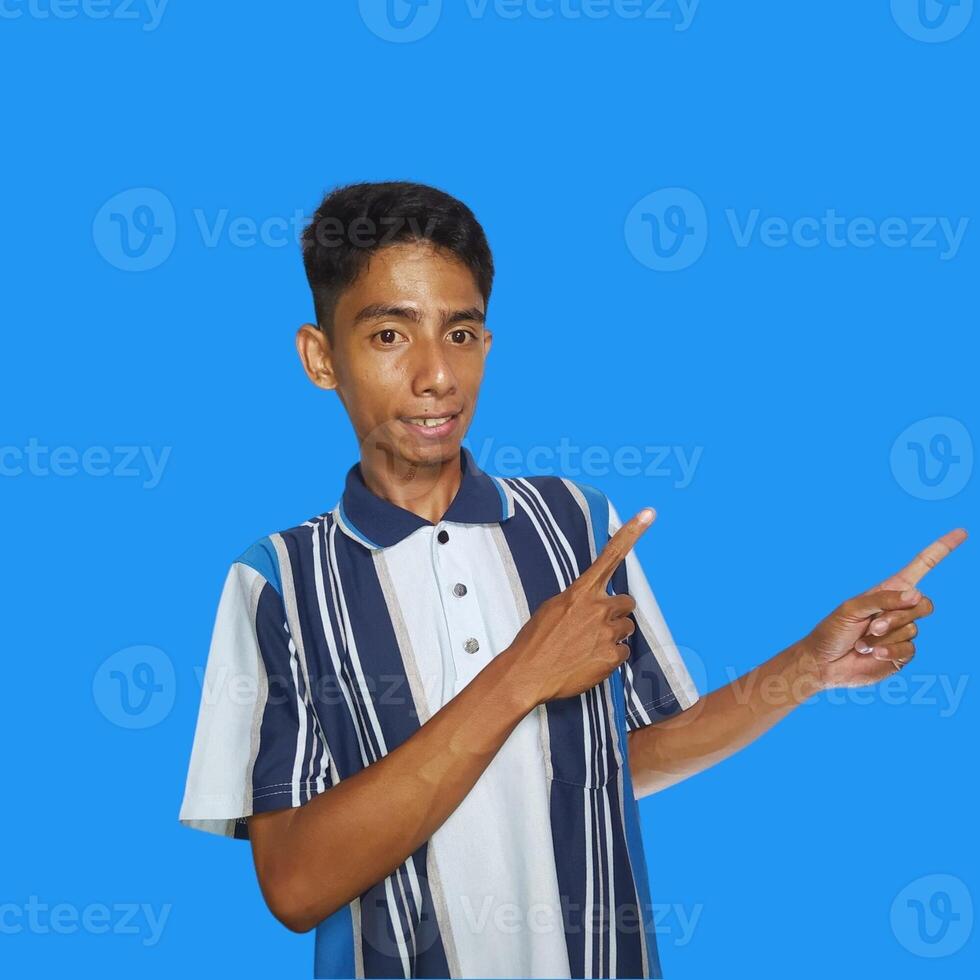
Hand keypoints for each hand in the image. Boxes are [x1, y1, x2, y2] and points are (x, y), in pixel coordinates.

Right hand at [503, 507, 655, 707]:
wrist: (528, 673)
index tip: (649, 514)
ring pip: (626, 629)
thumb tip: (590, 605)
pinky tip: (589, 661)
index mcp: (581, 592)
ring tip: (587, 646)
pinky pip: (623, 652)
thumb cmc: (535, 641)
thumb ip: (577, 601)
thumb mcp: (552, 608)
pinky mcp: (612, 657)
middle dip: (616, 613)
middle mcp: (598, 608)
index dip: (632, 533)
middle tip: (595, 627)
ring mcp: (607, 633)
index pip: (611, 556)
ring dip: (613, 635)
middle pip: (626, 603)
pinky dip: (610, 657)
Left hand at [799, 528, 966, 690]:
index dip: (940, 550)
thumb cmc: (832, 631)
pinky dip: (890, 650)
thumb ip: (883, 599)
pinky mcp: (902, 654)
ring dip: (885, 636)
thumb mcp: (852, 608)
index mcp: (887, 591)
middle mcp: (898, 610)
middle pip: (923, 603)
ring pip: (913, 628)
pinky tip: (872, 653)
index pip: (920, 568)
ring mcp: (902, 632)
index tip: (961, 533)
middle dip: (897, 615)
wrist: (824, 663)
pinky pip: (910, 648)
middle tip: (872, 625)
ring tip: (862, 642)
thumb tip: (915, 594)